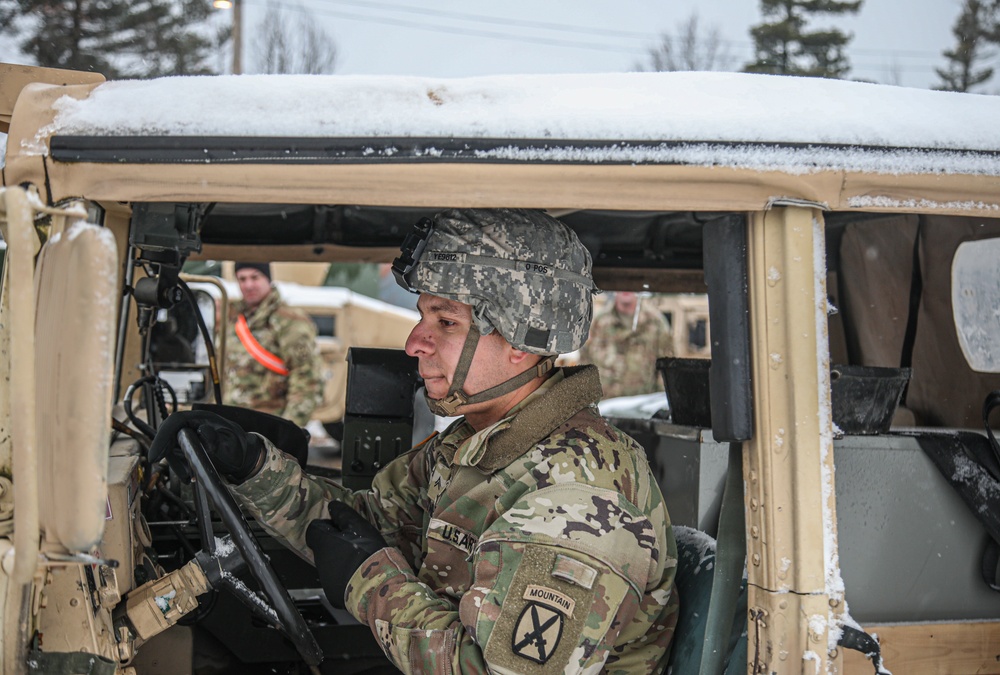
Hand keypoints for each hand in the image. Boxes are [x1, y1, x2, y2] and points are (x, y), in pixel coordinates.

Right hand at [148, 410, 264, 483]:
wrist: (242, 456)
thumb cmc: (238, 448)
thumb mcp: (231, 445)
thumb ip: (217, 439)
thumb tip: (203, 431)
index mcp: (202, 417)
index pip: (176, 420)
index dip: (163, 436)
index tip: (155, 455)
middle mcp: (193, 423)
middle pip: (169, 433)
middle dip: (165, 452)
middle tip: (169, 468)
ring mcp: (188, 433)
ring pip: (170, 446)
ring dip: (176, 463)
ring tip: (189, 477)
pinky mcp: (187, 444)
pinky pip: (176, 454)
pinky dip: (179, 466)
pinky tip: (189, 477)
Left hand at [306, 501, 387, 608]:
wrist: (375, 586)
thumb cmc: (367, 551)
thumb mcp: (358, 526)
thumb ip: (343, 514)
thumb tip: (332, 505)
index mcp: (323, 543)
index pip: (313, 530)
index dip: (326, 526)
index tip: (341, 528)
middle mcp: (319, 561)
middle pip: (322, 548)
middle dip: (335, 544)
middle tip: (355, 544)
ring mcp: (325, 580)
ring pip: (329, 565)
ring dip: (339, 561)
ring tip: (360, 562)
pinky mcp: (333, 595)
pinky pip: (336, 582)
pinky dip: (344, 578)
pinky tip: (359, 577)